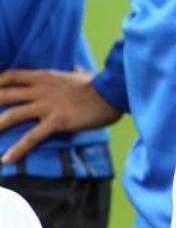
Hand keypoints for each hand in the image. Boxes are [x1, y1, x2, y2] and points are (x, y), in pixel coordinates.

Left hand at [0, 68, 120, 163]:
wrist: (113, 93)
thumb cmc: (100, 84)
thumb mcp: (82, 74)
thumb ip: (73, 72)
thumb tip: (75, 68)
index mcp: (45, 76)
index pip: (11, 75)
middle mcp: (41, 90)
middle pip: (4, 95)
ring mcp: (48, 106)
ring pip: (12, 115)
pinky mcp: (57, 121)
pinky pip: (33, 136)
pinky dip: (18, 149)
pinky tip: (6, 159)